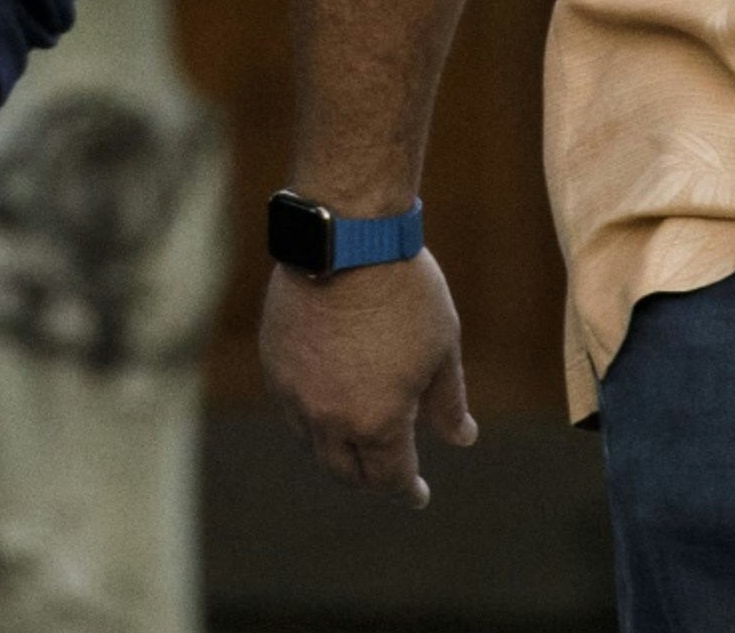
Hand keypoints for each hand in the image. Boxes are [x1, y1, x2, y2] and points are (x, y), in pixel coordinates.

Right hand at [260, 250, 473, 505]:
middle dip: (369, 480)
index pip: (391, 479)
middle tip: (386, 475)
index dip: (408, 491)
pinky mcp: (273, 362)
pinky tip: (325, 404)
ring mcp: (295, 392)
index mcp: (378, 422)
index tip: (419, 495)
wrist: (344, 238)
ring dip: (336, 451)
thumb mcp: (442, 350)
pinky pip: (290, 408)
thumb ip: (448, 403)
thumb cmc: (404, 291)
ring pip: (312, 444)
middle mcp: (330, 418)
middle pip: (344, 472)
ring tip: (355, 442)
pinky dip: (310, 418)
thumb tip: (461, 439)